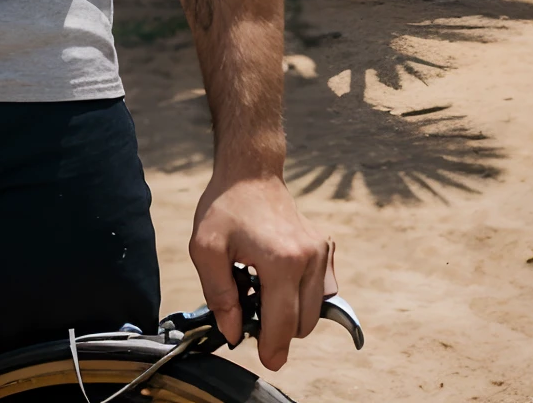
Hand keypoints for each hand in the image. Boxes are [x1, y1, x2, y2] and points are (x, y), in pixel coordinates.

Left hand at [189, 172, 334, 370]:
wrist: (251, 171)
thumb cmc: (226, 207)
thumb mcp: (205, 248)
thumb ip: (219, 294)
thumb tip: (234, 331)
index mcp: (282, 261)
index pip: (283, 324)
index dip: (272, 348)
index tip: (266, 361)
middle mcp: (310, 258)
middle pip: (303, 323)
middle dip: (278, 328)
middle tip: (250, 309)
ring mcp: (322, 252)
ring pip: (315, 310)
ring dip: (291, 312)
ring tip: (261, 288)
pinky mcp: (326, 247)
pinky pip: (321, 291)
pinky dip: (303, 295)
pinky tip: (278, 279)